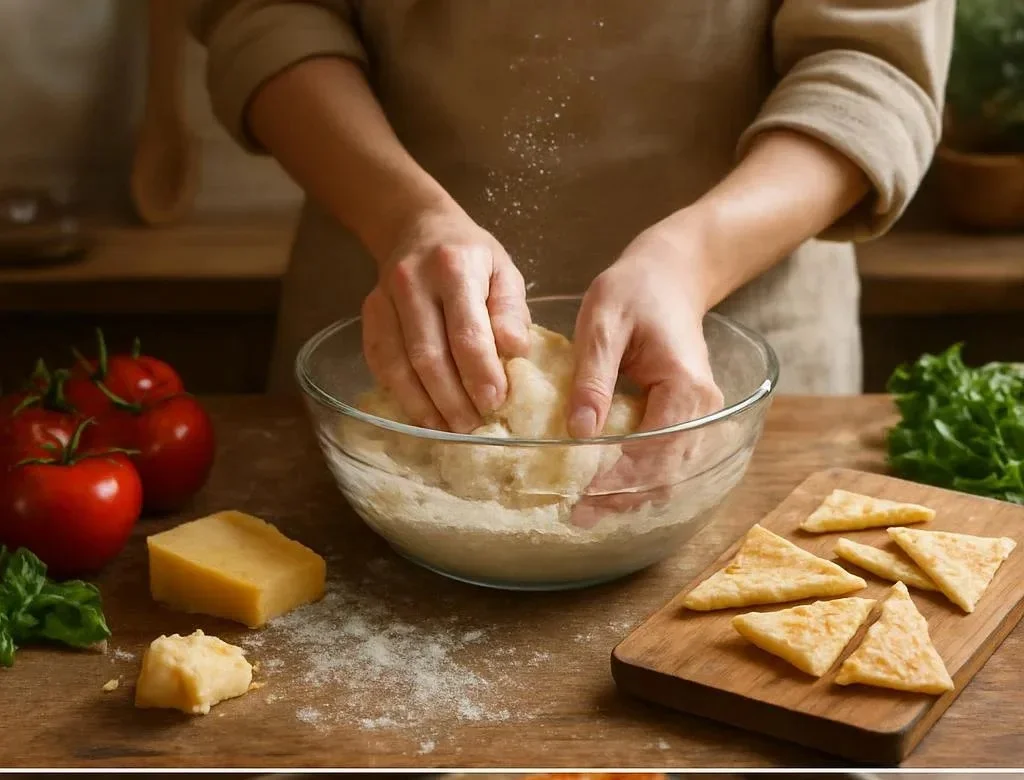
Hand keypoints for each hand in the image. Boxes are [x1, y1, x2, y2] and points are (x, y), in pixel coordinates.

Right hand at [361, 206, 530, 432]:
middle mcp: (412, 282)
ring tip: (446, 428)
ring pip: (399, 365)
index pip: (466, 333)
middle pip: (429, 355)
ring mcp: (384, 299)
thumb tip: (516, 352)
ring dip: (422, 404)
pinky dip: (399, 392)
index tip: (495, 401)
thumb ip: (511, 311)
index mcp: (454, 268)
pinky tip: (419, 411)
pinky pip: (379, 361)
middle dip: (451, 399)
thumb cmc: (470, 256)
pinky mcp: (369, 314)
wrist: (418, 227)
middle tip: (472, 425)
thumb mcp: (503, 270)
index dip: (480, 373)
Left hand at [568, 217, 725, 527]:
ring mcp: (700, 418)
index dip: (619, 479)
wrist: (670, 276)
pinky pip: (665, 460)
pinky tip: (603, 488)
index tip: (580, 496)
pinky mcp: (686, 420)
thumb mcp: (603, 322)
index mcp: (686, 387)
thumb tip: (580, 432)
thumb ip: (593, 377)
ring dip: (630, 494)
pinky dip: (637, 478)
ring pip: (669, 474)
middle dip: (622, 497)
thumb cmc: (634, 292)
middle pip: (667, 473)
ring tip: (585, 510)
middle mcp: (703, 410)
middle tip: (576, 514)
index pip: (655, 450)